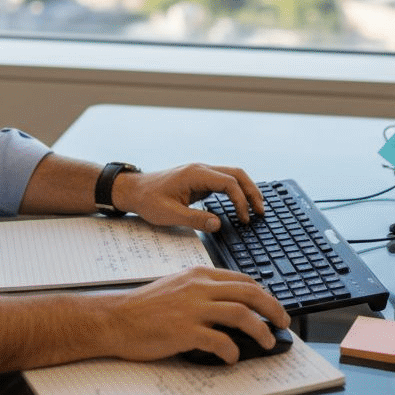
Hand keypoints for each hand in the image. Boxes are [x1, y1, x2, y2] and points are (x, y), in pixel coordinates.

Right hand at [99, 266, 289, 363]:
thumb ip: (200, 291)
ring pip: (241, 314)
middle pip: (249, 293)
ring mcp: (192, 309)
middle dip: (273, 308)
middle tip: (283, 322)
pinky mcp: (184, 331)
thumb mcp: (176, 286)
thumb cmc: (143, 307)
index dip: (263, 294)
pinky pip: (219, 340)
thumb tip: (226, 305)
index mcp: (198, 275)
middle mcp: (199, 288)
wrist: (116, 318)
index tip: (272, 306)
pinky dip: (231, 351)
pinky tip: (232, 358)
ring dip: (260, 330)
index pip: (242, 280)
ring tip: (267, 341)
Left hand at [115, 163, 264, 231]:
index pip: (228, 183)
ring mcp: (201, 173)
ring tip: (256, 209)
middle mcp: (201, 169)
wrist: (132, 190)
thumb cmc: (147, 200)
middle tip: (261, 211)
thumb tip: (218, 224)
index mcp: (195, 174)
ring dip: (246, 190)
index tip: (245, 218)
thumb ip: (195, 219)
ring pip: (232, 175)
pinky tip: (240, 205)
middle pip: (236, 174)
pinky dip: (236, 192)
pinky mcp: (199, 180)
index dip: (241, 200)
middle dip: (252, 191)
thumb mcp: (169, 214)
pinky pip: (224, 182)